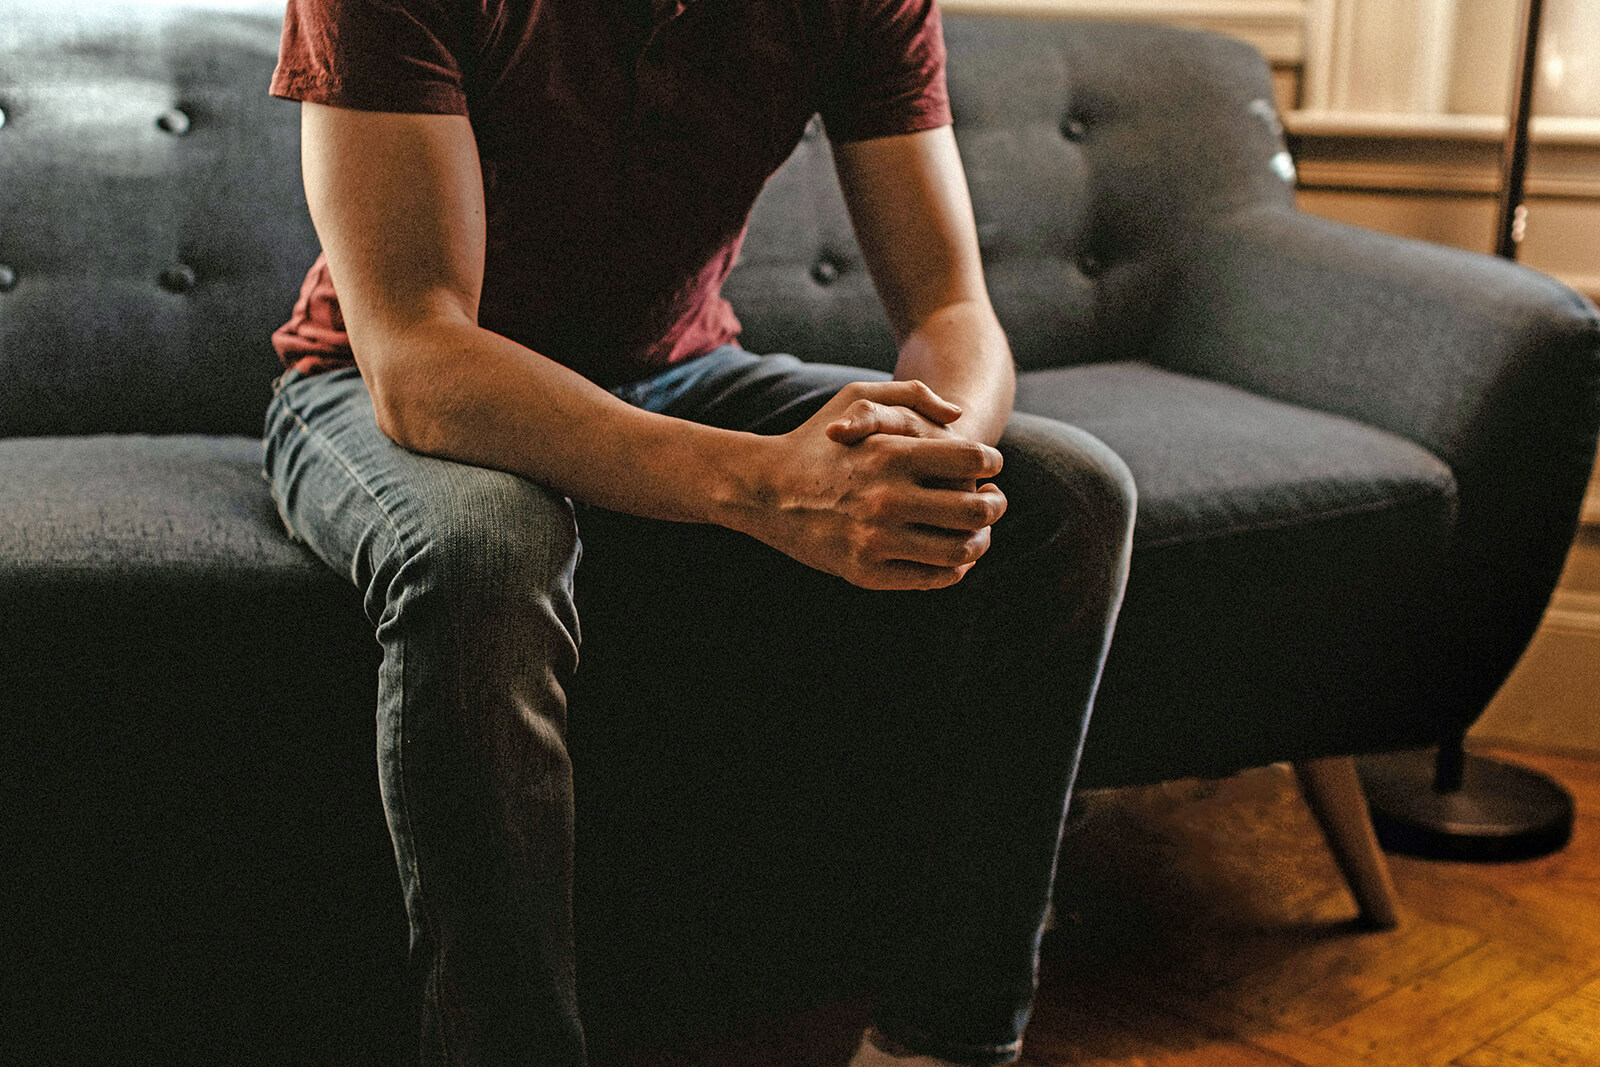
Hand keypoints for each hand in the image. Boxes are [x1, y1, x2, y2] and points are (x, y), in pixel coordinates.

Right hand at [738, 380, 1006, 590]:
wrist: (764, 489)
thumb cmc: (816, 438)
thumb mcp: (857, 395)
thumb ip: (912, 395)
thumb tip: (959, 416)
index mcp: (891, 454)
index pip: (971, 461)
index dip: (992, 463)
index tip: (992, 468)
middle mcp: (886, 499)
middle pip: (975, 510)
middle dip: (996, 505)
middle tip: (995, 501)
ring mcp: (876, 540)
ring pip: (959, 550)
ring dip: (981, 541)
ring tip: (979, 532)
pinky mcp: (866, 573)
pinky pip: (931, 578)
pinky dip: (954, 569)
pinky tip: (954, 556)